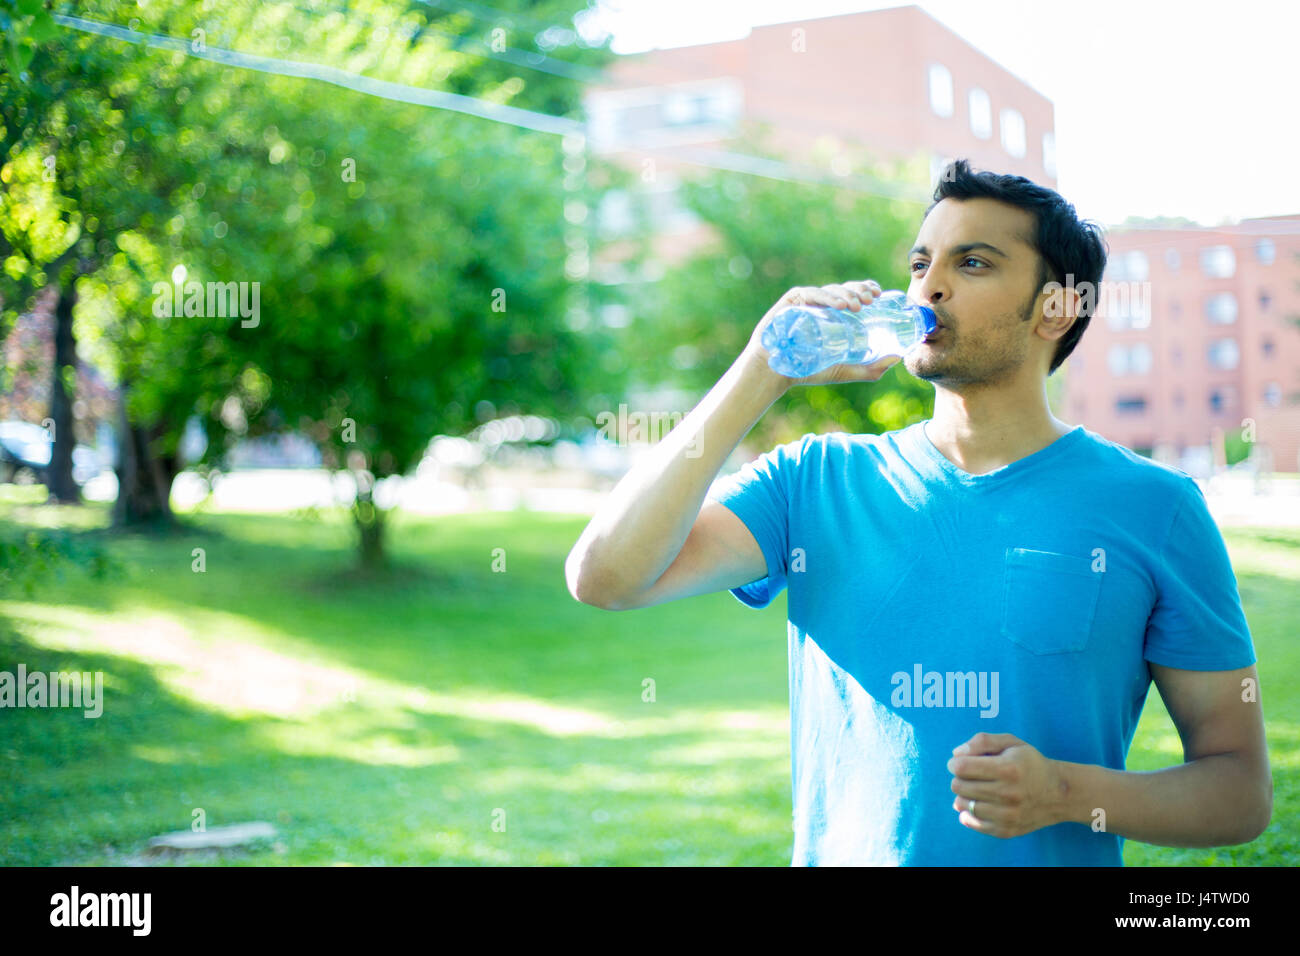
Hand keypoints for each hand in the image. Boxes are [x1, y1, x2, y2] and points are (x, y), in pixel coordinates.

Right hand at [744, 279, 900, 387]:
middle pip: (846, 289)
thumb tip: (898, 358)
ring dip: (847, 294)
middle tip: (871, 300)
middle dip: (860, 290)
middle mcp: (822, 304)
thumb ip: (871, 368)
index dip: (868, 289)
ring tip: (858, 305)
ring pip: (832, 290)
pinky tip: (840, 306)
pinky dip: (827, 298)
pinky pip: (812, 294)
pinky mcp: (791, 301)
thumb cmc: (808, 370)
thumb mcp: (845, 370)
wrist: (776, 373)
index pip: (855, 294)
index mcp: (835, 313)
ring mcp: (807, 301)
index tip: (879, 295)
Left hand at [947, 732, 1067, 837]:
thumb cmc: (1029, 763)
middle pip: (959, 786)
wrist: (1059, 793)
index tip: (959, 762)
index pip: (963, 768)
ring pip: (963, 805)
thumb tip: (956, 755)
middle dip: (959, 777)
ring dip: (964, 795)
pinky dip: (968, 813)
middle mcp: (1008, 794)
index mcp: (1008, 769)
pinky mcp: (1006, 830)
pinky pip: (973, 823)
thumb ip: (981, 741)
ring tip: (977, 788)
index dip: (955, 763)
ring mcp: (1007, 815)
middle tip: (971, 775)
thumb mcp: (1010, 743)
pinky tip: (978, 803)